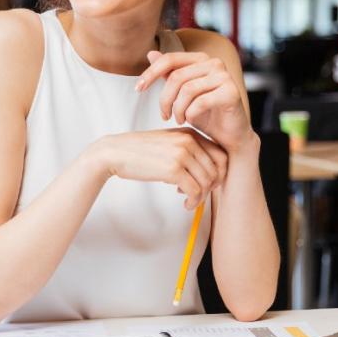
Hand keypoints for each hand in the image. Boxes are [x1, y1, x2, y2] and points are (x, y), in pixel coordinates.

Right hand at [92, 128, 227, 209]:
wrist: (116, 152)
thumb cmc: (140, 151)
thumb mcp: (169, 144)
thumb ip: (189, 152)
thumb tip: (210, 174)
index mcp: (190, 133)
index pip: (221, 154)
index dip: (220, 173)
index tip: (209, 183)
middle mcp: (189, 140)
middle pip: (217, 169)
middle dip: (211, 187)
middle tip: (198, 194)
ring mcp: (182, 154)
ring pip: (207, 182)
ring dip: (201, 197)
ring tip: (189, 200)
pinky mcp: (173, 169)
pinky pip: (195, 191)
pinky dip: (193, 202)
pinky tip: (184, 203)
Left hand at [136, 51, 251, 151]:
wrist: (230, 135)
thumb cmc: (206, 114)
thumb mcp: (182, 94)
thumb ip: (169, 74)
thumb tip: (151, 53)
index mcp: (201, 59)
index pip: (170, 59)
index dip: (151, 73)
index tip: (138, 89)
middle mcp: (215, 63)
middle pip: (177, 76)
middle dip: (165, 99)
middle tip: (164, 116)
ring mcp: (224, 77)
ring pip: (187, 89)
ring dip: (177, 109)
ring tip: (178, 119)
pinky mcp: (231, 92)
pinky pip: (200, 102)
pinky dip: (190, 114)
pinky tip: (190, 120)